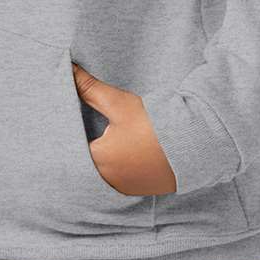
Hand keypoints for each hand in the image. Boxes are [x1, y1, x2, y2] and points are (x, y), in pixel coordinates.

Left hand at [71, 61, 176, 195]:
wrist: (194, 145)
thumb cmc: (154, 125)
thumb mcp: (119, 103)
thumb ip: (89, 88)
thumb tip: (69, 70)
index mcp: (97, 161)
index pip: (69, 146)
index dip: (67, 130)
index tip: (65, 117)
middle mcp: (107, 180)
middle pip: (82, 160)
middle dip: (81, 143)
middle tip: (79, 126)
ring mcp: (122, 187)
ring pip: (99, 170)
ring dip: (98, 156)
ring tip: (102, 137)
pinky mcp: (136, 189)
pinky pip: (115, 177)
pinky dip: (114, 165)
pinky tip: (120, 151)